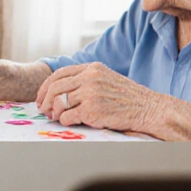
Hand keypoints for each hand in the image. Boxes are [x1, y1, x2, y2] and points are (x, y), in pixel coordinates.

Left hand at [36, 62, 158, 131]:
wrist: (149, 109)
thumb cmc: (130, 98)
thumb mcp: (108, 79)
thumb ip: (86, 80)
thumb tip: (60, 91)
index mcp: (92, 68)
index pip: (59, 74)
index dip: (45, 87)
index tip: (41, 98)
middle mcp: (90, 78)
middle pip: (55, 88)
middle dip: (45, 101)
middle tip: (44, 110)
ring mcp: (91, 94)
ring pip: (59, 103)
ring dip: (55, 113)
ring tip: (58, 118)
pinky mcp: (92, 110)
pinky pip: (67, 117)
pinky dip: (65, 121)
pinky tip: (71, 122)